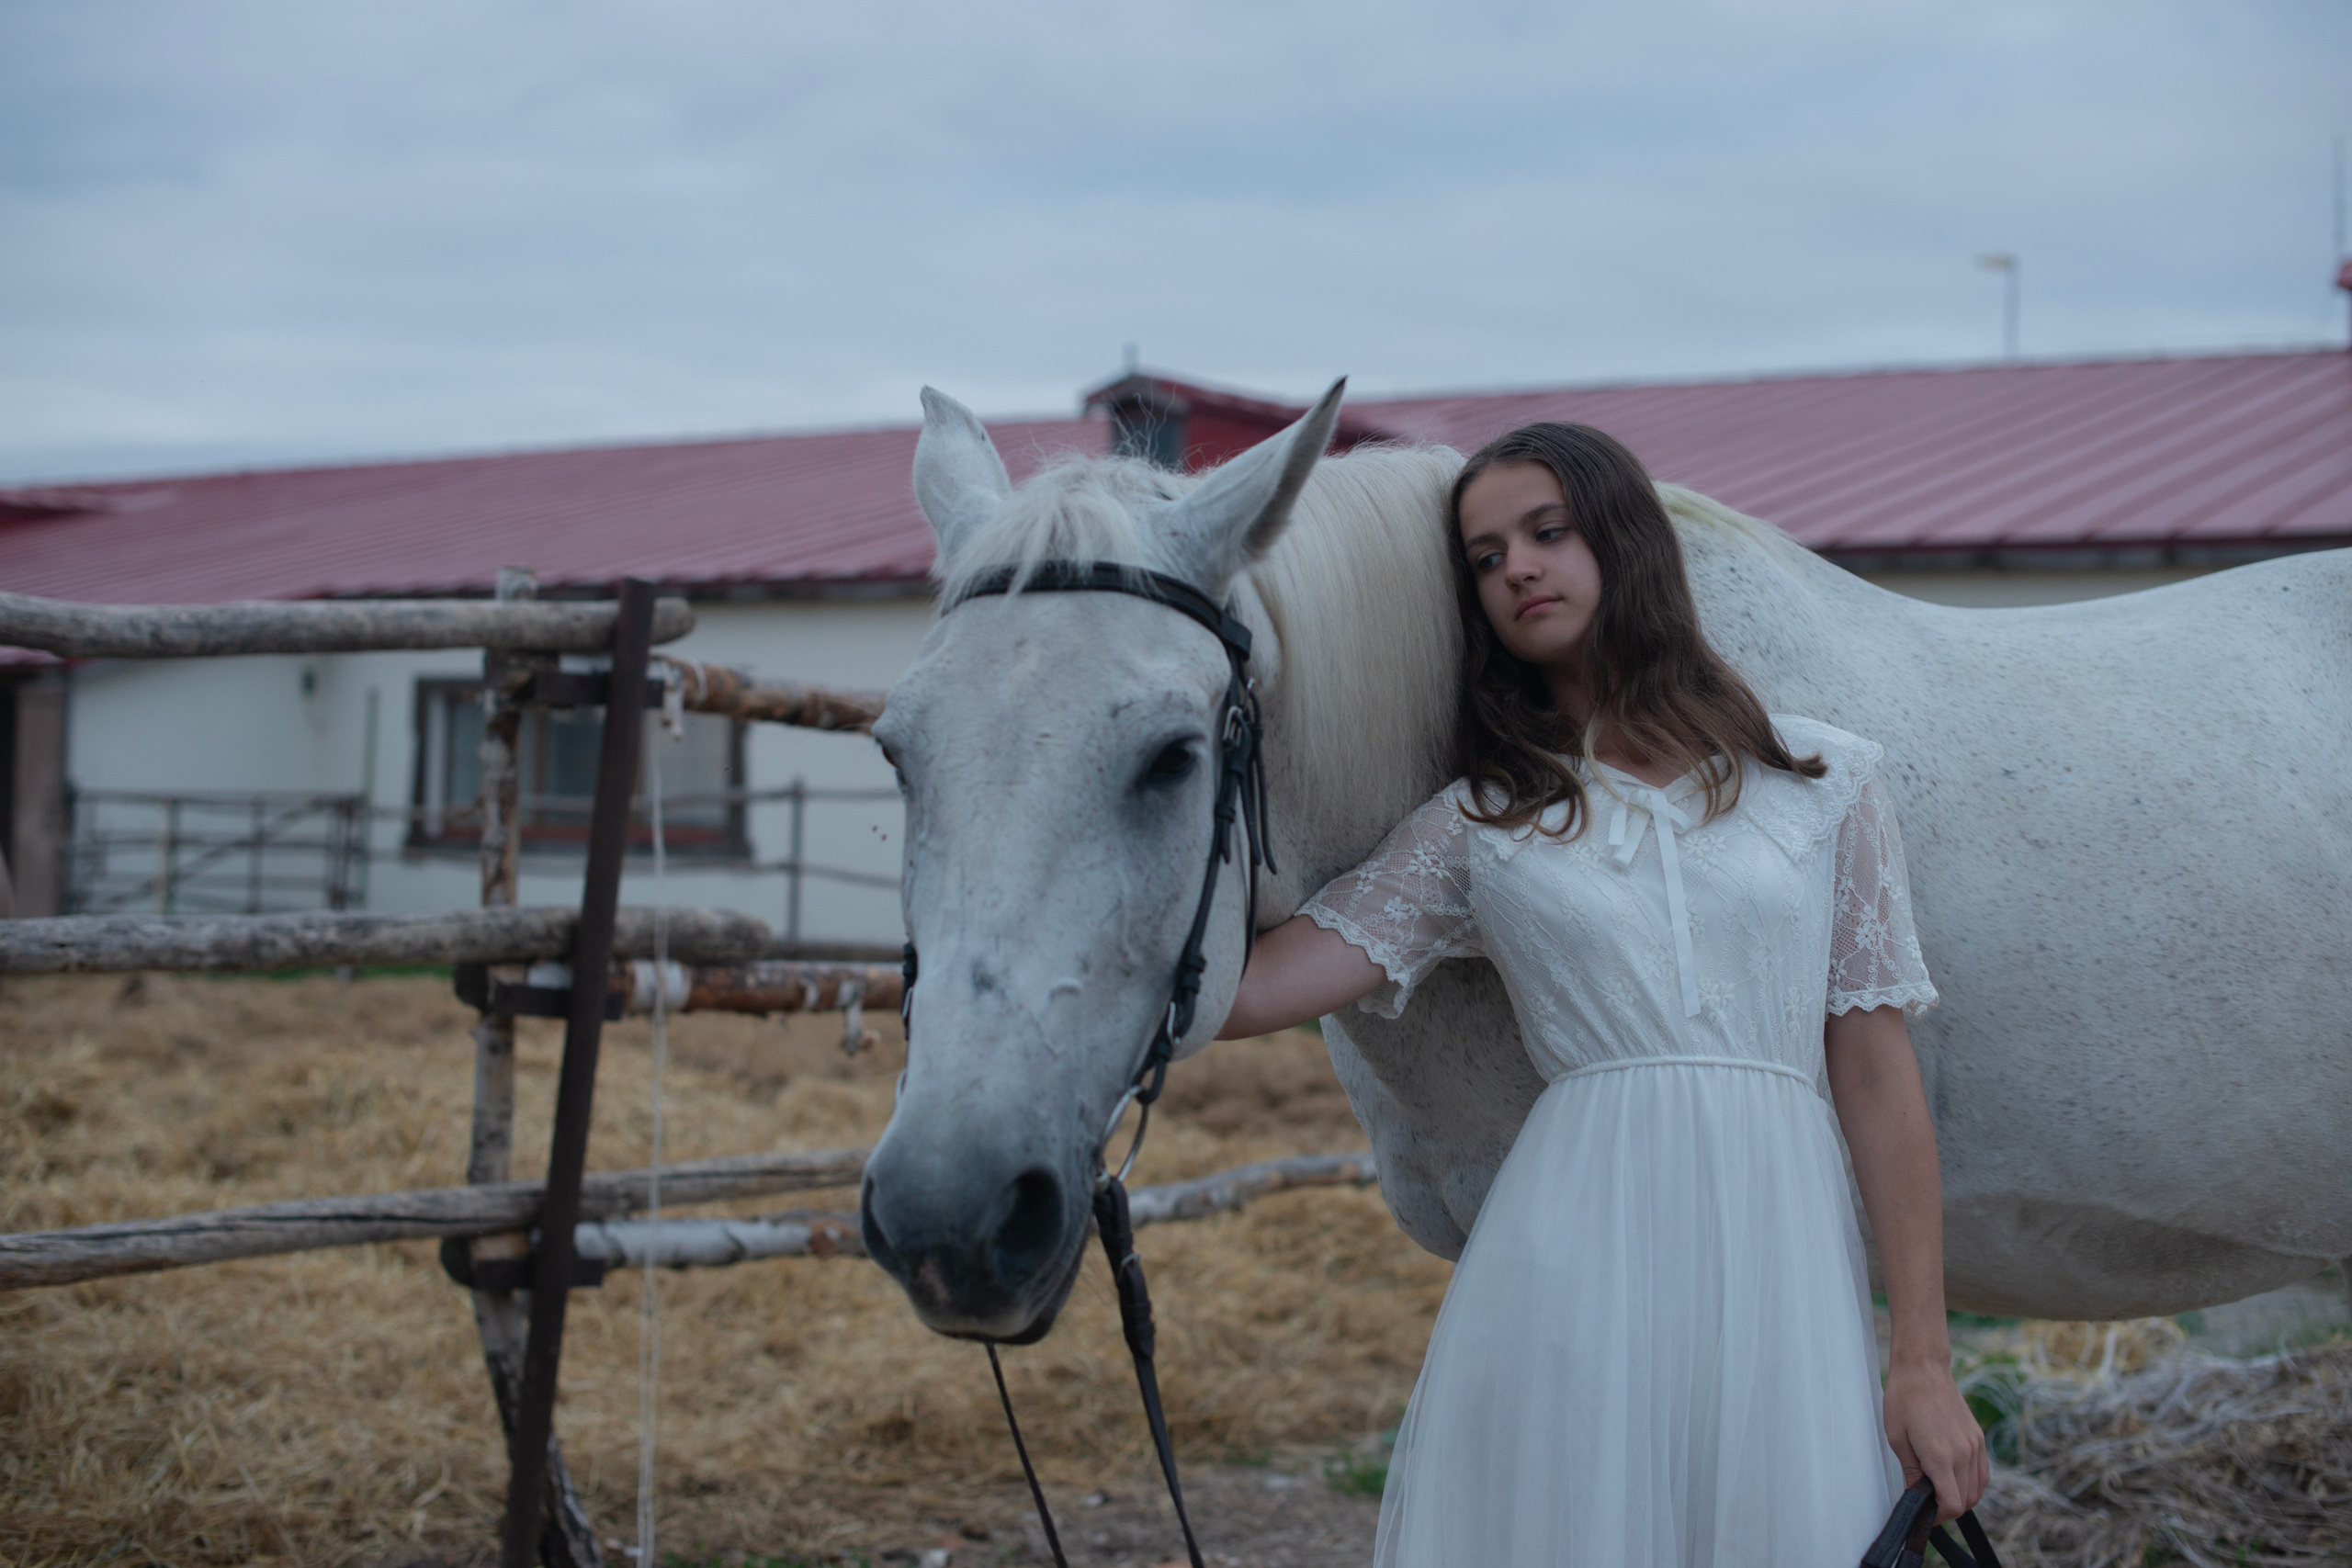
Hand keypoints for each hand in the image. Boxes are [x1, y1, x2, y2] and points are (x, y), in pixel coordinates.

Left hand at [1883, 1358, 1987, 1520]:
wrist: (1923, 1369)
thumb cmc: (1903, 1399)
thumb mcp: (1897, 1438)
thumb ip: (1910, 1472)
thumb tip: (1916, 1497)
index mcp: (1940, 1455)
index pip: (1951, 1504)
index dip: (1938, 1517)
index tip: (1925, 1514)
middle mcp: (1963, 1453)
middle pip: (1965, 1502)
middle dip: (1946, 1509)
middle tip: (1927, 1504)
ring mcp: (1974, 1446)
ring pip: (1976, 1490)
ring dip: (1960, 1498)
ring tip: (1938, 1491)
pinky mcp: (1978, 1439)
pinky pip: (1982, 1474)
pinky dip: (1972, 1485)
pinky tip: (1954, 1480)